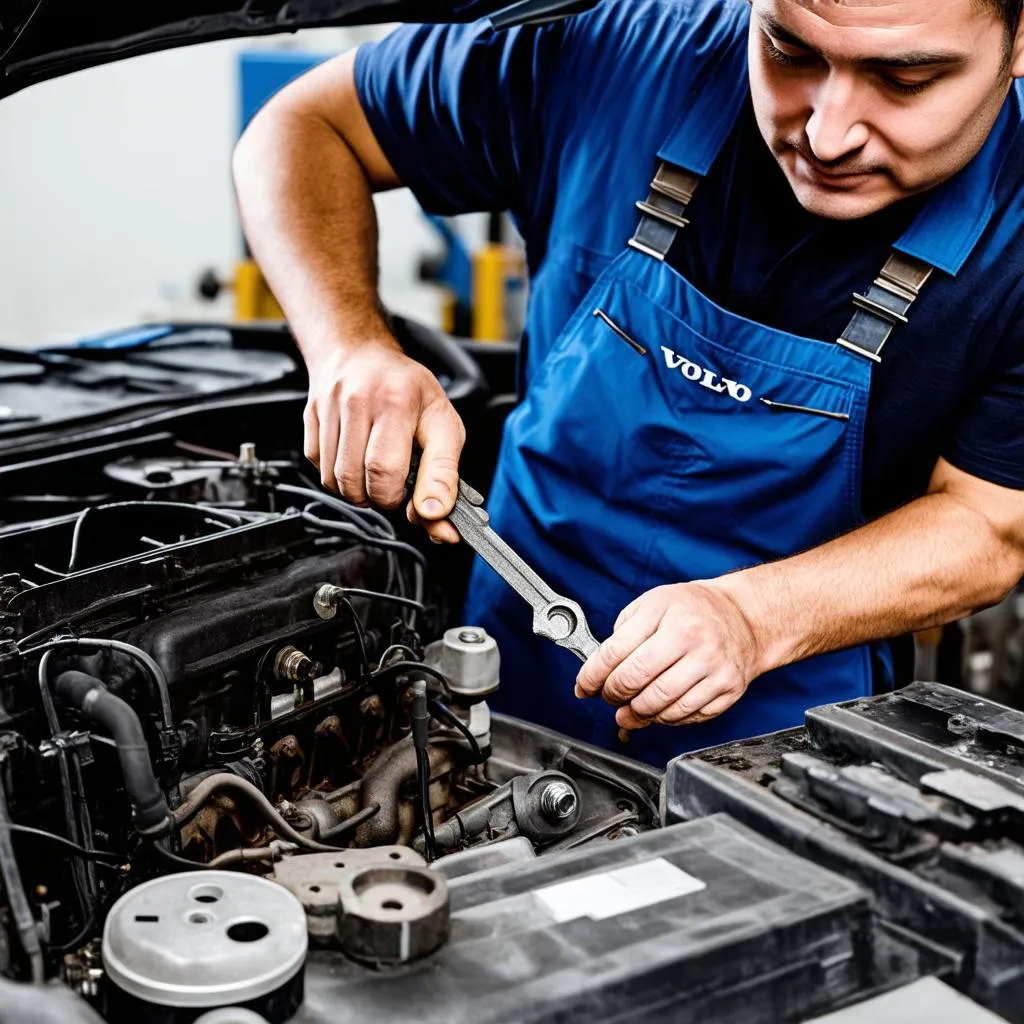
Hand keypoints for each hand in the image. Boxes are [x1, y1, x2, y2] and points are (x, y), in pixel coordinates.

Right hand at [303, 341, 464, 542]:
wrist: (361, 352)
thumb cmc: (408, 390)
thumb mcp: (443, 424)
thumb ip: (444, 473)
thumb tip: (436, 514)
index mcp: (396, 401)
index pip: (385, 471)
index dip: (397, 497)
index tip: (409, 499)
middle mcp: (358, 400)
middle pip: (355, 480)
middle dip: (377, 496)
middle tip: (393, 485)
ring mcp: (329, 407)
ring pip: (333, 480)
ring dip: (357, 490)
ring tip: (375, 472)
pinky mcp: (310, 417)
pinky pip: (318, 468)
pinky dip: (338, 476)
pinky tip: (355, 459)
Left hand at [574, 582, 763, 730]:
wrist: (744, 617)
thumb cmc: (692, 610)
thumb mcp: (652, 603)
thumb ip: (623, 632)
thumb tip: (599, 669)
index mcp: (666, 614)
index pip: (616, 653)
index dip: (592, 676)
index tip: (584, 686)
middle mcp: (692, 640)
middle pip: (635, 682)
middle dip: (612, 695)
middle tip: (608, 696)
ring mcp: (713, 666)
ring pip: (660, 706)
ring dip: (636, 714)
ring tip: (628, 711)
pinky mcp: (727, 688)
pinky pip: (686, 715)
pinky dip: (666, 718)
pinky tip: (658, 709)